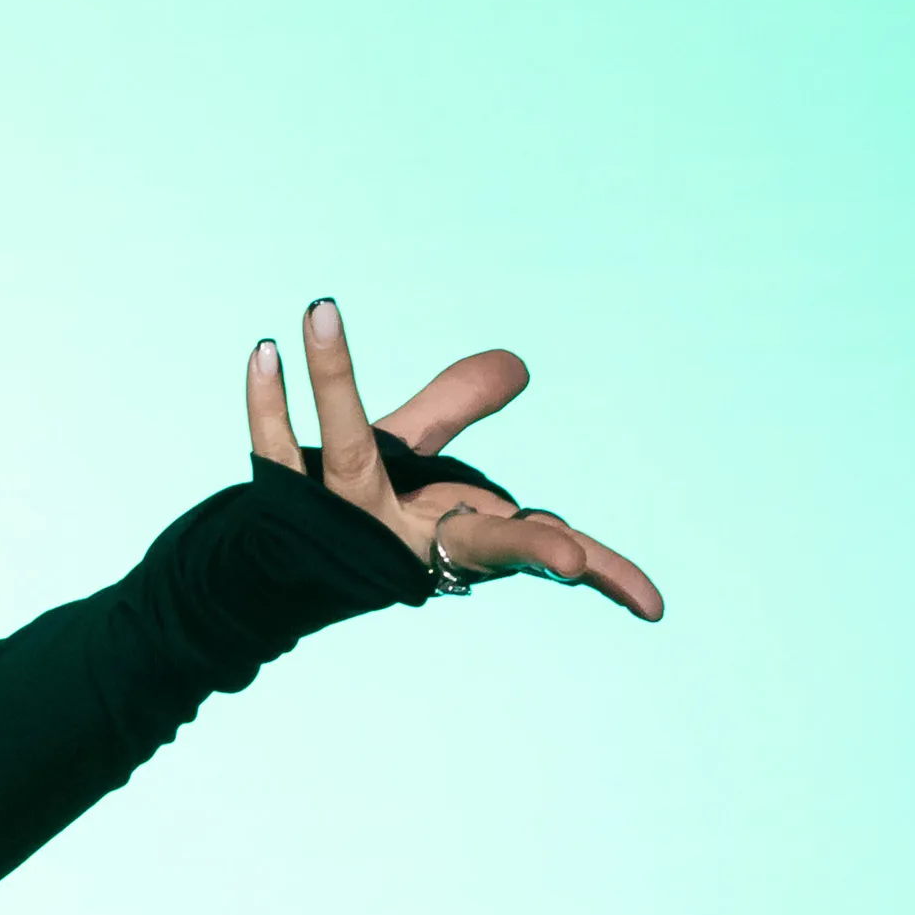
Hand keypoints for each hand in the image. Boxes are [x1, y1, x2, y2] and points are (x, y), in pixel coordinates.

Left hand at [247, 300, 662, 619]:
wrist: (264, 581)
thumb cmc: (359, 522)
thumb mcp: (419, 466)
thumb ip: (456, 409)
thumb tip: (517, 364)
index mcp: (455, 533)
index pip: (541, 547)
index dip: (600, 569)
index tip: (652, 605)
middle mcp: (404, 536)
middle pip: (476, 541)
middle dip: (531, 550)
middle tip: (575, 562)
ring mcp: (340, 521)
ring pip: (348, 452)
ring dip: (336, 383)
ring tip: (322, 309)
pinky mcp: (282, 506)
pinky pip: (271, 447)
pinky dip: (263, 400)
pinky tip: (262, 348)